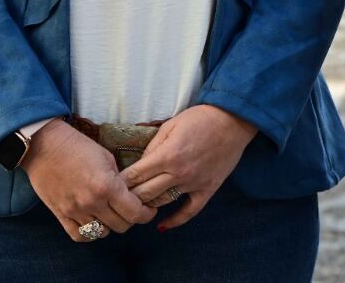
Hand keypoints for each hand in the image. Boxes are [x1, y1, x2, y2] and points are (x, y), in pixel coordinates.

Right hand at [21, 118, 155, 241]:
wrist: (45, 146)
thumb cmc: (79, 147)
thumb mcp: (108, 158)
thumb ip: (119, 180)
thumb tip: (129, 194)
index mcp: (107, 186)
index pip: (134, 212)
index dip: (146, 214)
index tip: (149, 210)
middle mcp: (92, 202)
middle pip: (121, 225)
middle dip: (131, 219)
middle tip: (131, 210)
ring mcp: (74, 211)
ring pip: (101, 233)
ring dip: (110, 225)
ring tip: (112, 214)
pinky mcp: (60, 214)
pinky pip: (79, 236)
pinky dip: (90, 234)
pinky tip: (95, 223)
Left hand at [119, 104, 257, 229]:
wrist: (233, 120)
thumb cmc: (200, 118)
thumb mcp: (171, 125)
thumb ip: (153, 146)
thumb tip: (139, 164)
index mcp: (167, 155)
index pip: (134, 176)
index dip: (120, 183)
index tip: (111, 185)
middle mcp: (178, 172)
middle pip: (144, 194)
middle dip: (128, 197)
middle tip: (118, 198)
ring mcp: (193, 182)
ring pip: (162, 203)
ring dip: (147, 206)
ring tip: (137, 206)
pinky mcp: (208, 188)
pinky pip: (190, 211)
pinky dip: (175, 220)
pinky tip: (163, 225)